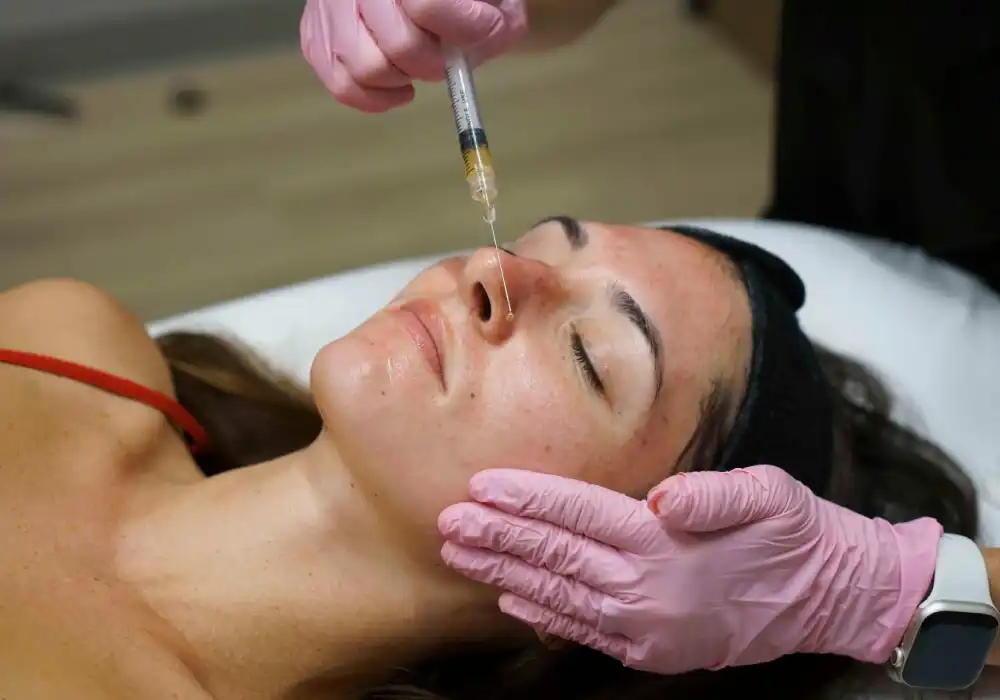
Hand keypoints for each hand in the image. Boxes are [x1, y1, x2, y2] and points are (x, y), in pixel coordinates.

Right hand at [300, 0, 527, 111]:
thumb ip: (494, 18)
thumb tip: (484, 32)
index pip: (425, 5)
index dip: (460, 27)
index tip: (480, 30)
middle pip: (398, 43)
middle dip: (430, 62)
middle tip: (442, 57)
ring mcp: (328, 6)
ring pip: (365, 68)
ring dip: (401, 79)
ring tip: (415, 67)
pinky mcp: (315, 34)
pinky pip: (341, 84)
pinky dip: (374, 98)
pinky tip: (398, 87)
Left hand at [438, 466, 942, 674]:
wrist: (826, 596)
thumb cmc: (791, 533)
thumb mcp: (765, 494)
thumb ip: (709, 495)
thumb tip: (659, 496)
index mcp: (664, 542)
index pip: (576, 512)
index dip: (525, 498)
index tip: (480, 486)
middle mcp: (644, 587)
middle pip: (553, 554)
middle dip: (496, 536)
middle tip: (447, 523)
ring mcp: (643, 625)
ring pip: (555, 594)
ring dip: (503, 574)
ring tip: (460, 557)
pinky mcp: (649, 648)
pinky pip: (581, 631)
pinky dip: (540, 615)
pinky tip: (509, 600)